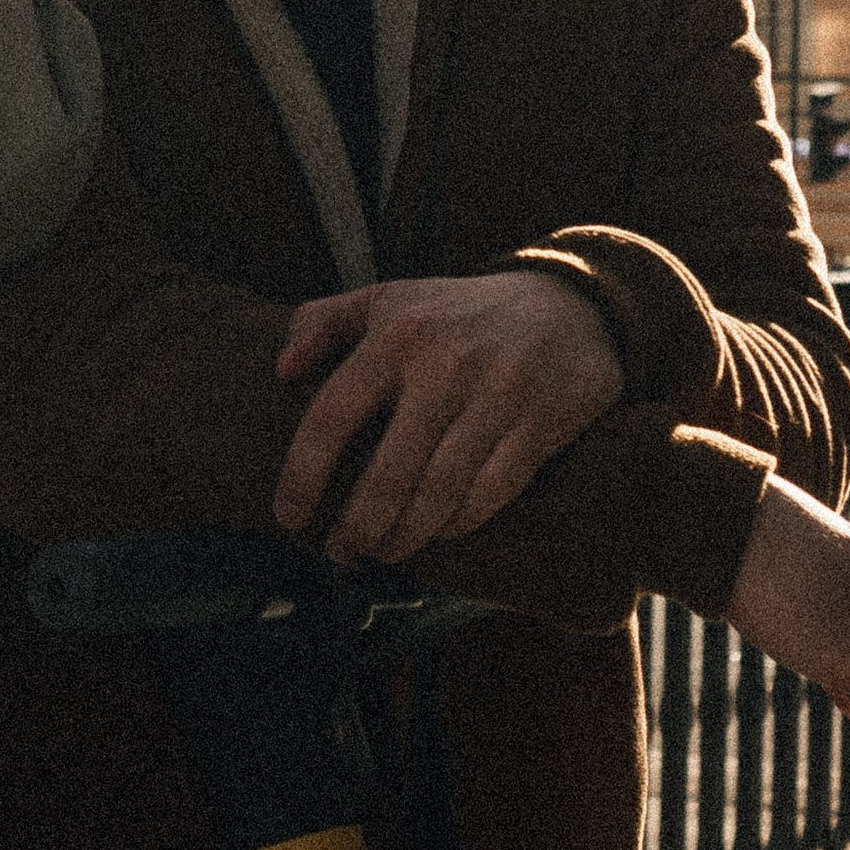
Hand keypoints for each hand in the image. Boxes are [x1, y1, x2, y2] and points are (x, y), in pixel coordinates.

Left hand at [273, 271, 626, 562]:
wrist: (568, 303)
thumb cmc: (458, 313)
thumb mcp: (388, 298)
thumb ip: (322, 322)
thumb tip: (281, 370)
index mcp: (395, 333)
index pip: (331, 415)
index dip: (302, 475)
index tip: (288, 517)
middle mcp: (444, 364)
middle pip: (387, 475)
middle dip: (357, 528)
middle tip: (340, 551)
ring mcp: (496, 396)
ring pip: (438, 494)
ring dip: (404, 537)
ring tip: (383, 551)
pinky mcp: (540, 424)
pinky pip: (489, 494)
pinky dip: (458, 524)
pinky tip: (439, 534)